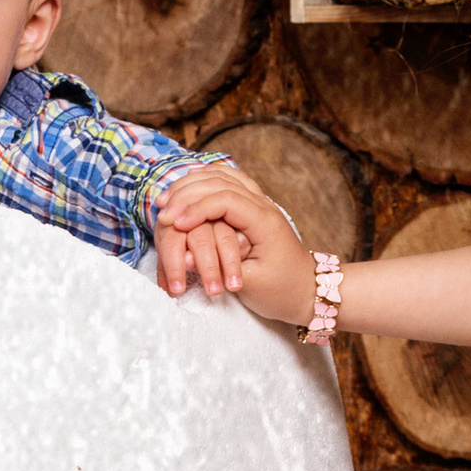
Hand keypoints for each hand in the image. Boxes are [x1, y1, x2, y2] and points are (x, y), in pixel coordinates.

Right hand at [156, 172, 315, 323]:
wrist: (308, 291)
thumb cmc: (281, 293)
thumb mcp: (251, 285)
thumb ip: (218, 267)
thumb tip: (184, 255)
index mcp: (265, 222)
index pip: (225, 199)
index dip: (196, 208)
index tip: (174, 224)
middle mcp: (263, 206)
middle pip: (220, 182)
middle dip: (187, 195)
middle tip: (162, 213)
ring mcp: (260, 203)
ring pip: (223, 177)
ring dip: (192, 184)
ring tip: (167, 199)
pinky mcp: (254, 207)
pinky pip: (229, 181)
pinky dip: (206, 180)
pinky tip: (189, 184)